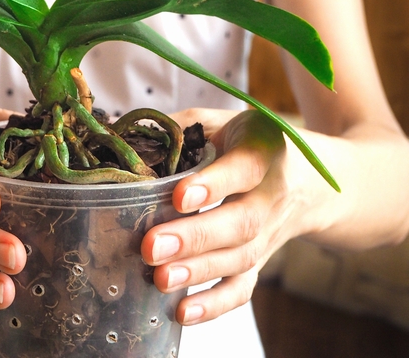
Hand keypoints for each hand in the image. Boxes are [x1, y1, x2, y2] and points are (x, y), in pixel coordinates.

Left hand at [141, 108, 299, 325]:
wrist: (309, 182)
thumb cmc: (249, 145)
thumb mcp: (222, 122)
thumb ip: (180, 127)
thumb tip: (124, 137)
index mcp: (262, 153)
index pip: (242, 169)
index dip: (213, 184)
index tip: (179, 196)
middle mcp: (271, 198)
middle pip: (239, 223)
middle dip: (194, 238)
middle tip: (151, 247)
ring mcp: (268, 236)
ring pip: (239, 260)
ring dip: (197, 273)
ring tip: (159, 279)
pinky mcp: (260, 263)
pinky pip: (243, 289)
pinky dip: (215, 305)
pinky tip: (182, 312)